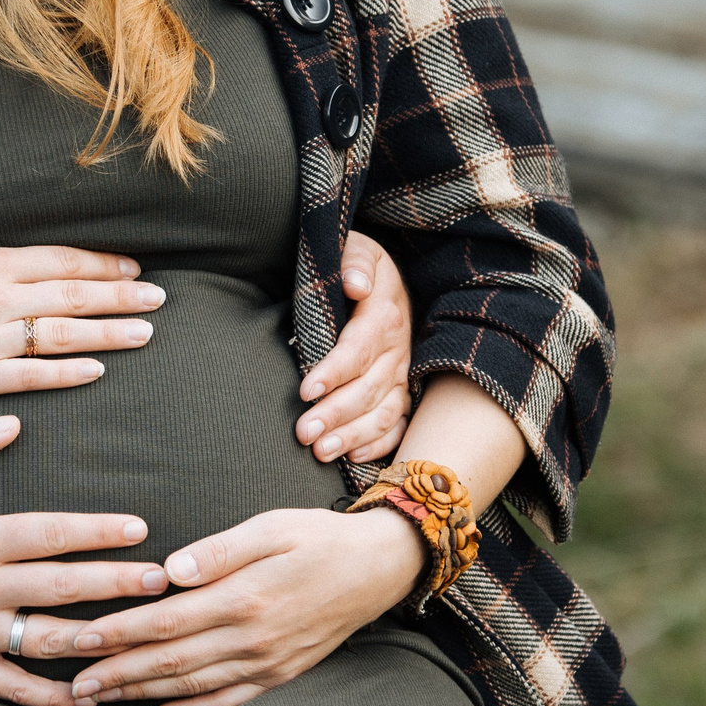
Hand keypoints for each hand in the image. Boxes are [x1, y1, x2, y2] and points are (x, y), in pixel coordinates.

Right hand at [0, 246, 165, 404]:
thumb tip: (44, 265)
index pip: (61, 261)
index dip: (103, 266)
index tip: (134, 270)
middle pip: (72, 296)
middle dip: (121, 297)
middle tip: (159, 299)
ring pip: (61, 336)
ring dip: (109, 333)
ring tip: (145, 332)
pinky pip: (31, 377)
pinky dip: (68, 372)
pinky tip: (97, 369)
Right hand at [0, 416, 167, 705]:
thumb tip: (15, 423)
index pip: (48, 534)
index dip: (98, 532)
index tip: (140, 529)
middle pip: (62, 588)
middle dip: (118, 586)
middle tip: (166, 584)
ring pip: (46, 642)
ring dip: (99, 640)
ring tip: (143, 637)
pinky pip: (12, 687)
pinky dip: (53, 695)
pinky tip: (90, 693)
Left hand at [60, 506, 424, 705]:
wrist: (378, 569)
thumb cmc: (318, 537)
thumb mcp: (270, 526)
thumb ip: (218, 550)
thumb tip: (168, 569)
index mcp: (244, 598)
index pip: (166, 621)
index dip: (121, 632)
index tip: (82, 638)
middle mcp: (252, 639)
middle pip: (170, 662)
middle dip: (117, 674)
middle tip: (73, 683)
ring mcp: (266, 663)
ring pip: (191, 687)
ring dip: (141, 696)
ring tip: (100, 698)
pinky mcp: (279, 675)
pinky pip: (227, 702)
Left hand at [294, 232, 411, 463]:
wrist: (388, 278)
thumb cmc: (358, 265)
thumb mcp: (356, 248)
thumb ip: (353, 262)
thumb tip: (354, 282)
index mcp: (384, 315)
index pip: (358, 349)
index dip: (334, 371)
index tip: (306, 389)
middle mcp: (397, 350)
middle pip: (369, 388)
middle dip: (336, 414)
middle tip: (304, 433)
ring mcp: (401, 374)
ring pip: (384, 412)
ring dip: (354, 435)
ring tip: (322, 452)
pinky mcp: (401, 390)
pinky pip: (398, 423)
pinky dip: (379, 444)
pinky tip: (353, 457)